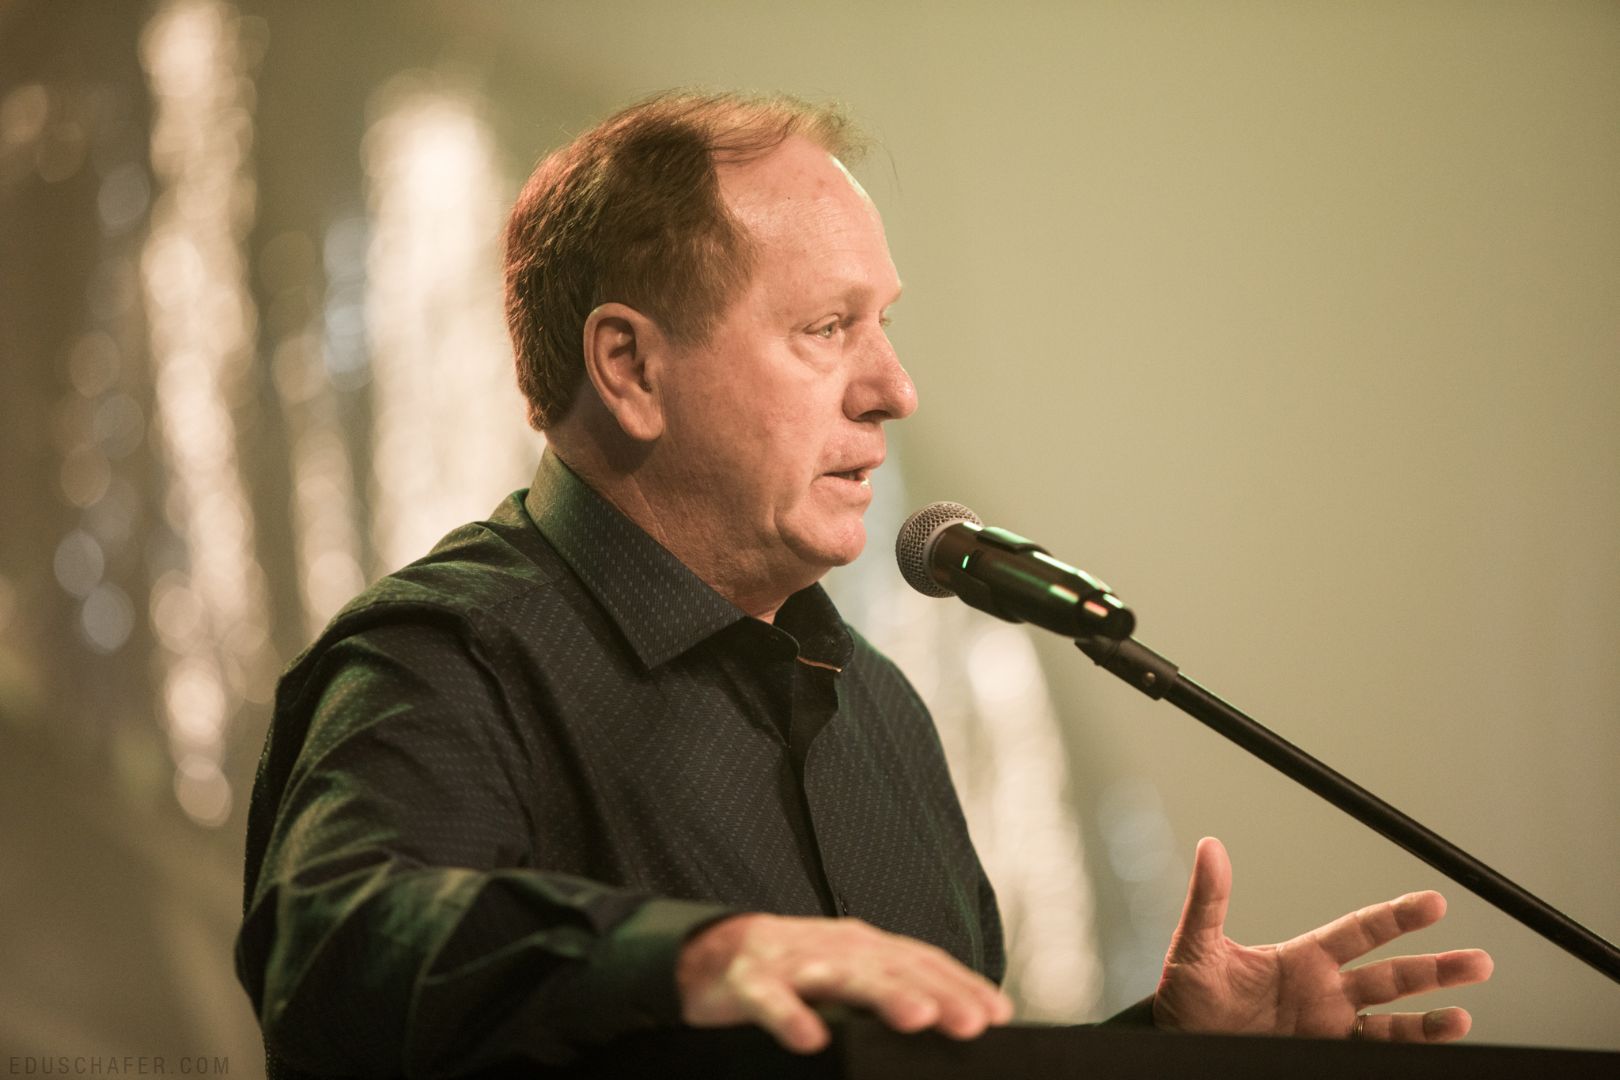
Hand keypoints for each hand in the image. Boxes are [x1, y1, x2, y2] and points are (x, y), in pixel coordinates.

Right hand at [676, 912, 1013, 1052]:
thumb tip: (949, 1020)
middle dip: (937, 993)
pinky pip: (770, 999)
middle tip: (972, 1022)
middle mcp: (837, 948)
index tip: (998, 1014)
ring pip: (842, 976)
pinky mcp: (750, 980)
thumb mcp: (849, 977)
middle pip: (894, 969)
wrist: (715, 952)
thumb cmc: (794, 970)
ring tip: (917, 1018)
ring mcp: (794, 961)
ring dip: (882, 995)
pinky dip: (790, 1016)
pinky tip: (809, 1039)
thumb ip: (893, 992)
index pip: (923, 962)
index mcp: (865, 948)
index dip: (961, 985)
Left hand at [1152, 837, 1493, 1040]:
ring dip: (1427, 1023)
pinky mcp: (1322, 1058)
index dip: (1397, 918)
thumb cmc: (1186, 999)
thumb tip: (1210, 848)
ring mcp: (1326, 1030)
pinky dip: (1402, 1055)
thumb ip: (1209, 900)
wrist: (1176, 1045)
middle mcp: (1324, 994)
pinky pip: (1371, 1058)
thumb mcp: (1195, 947)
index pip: (1359, 932)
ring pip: (1391, 1026)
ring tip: (1460, 1019)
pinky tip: (1427, 1052)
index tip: (1434, 903)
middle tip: (1478, 962)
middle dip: (1436, 970)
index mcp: (1301, 960)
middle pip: (1392, 978)